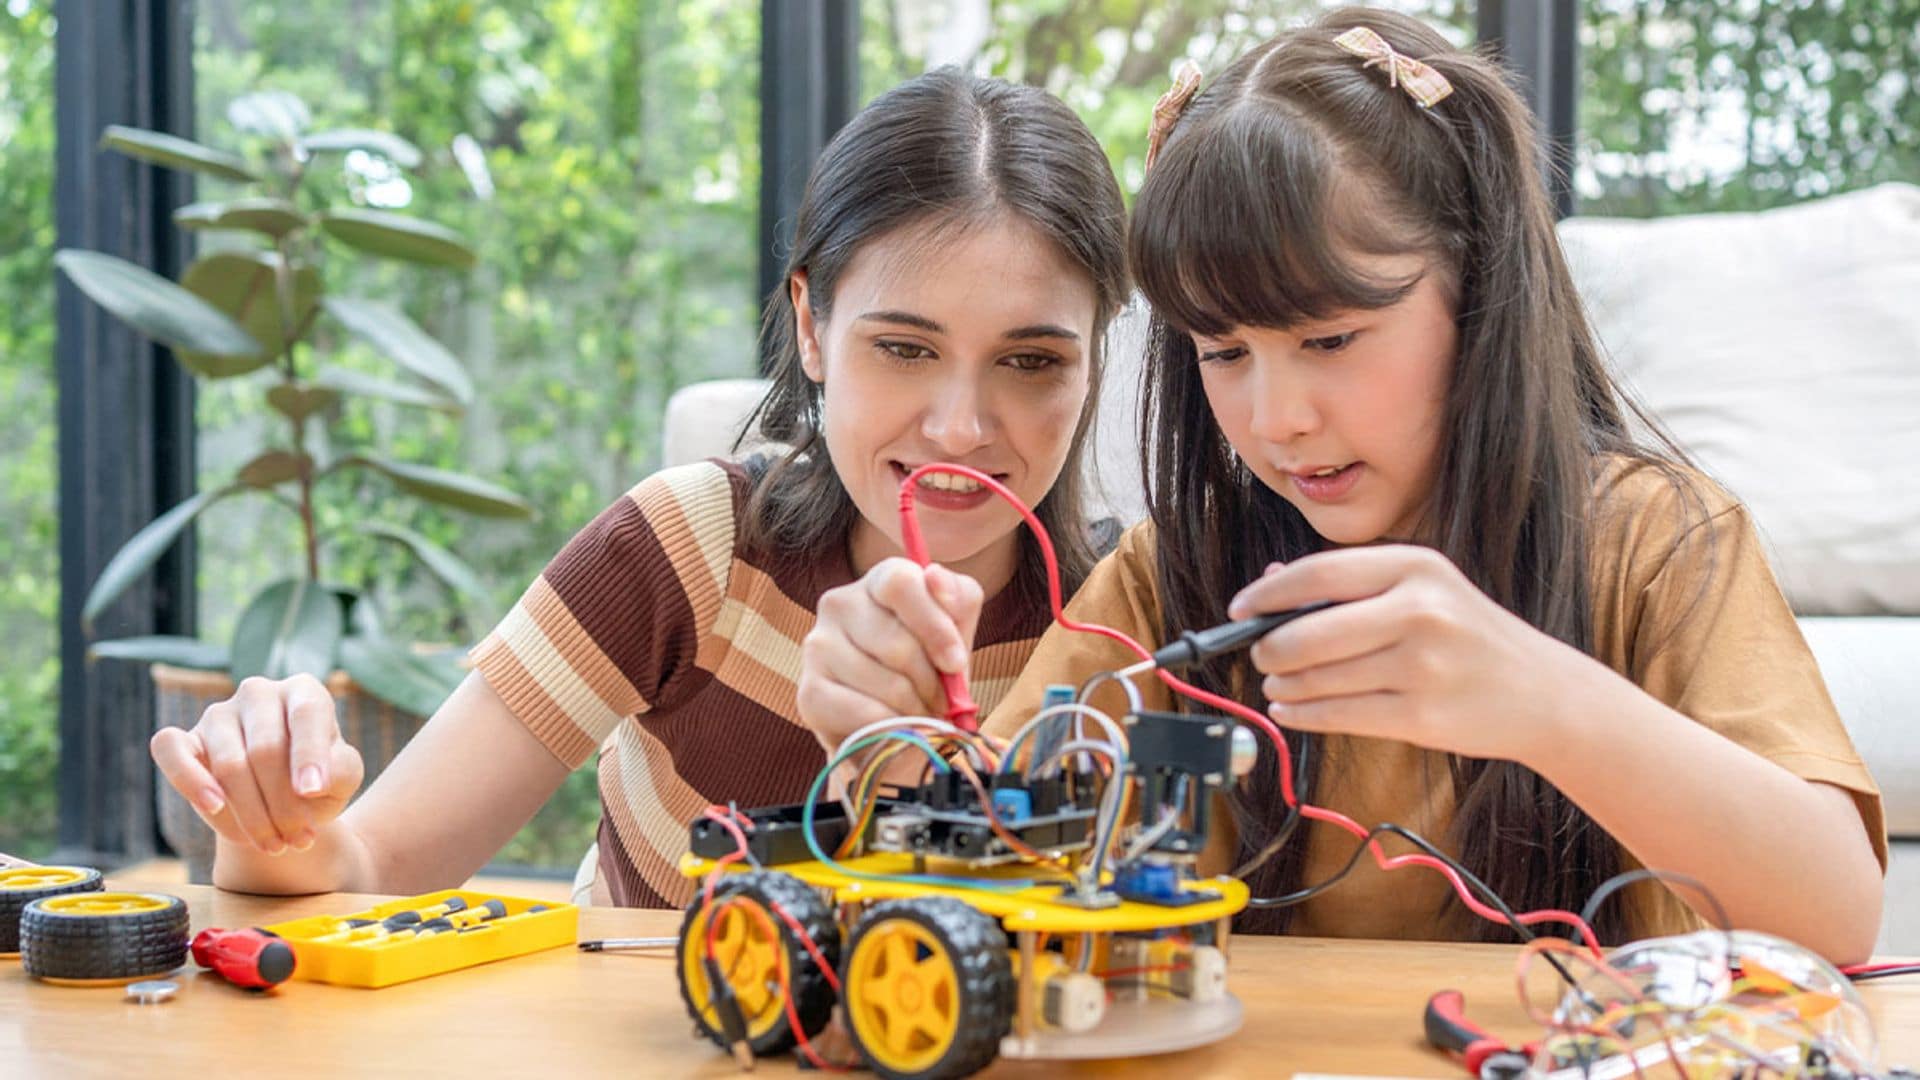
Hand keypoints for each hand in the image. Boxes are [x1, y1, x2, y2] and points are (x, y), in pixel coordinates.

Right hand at [149, 674, 364, 854]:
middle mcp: (259, 694)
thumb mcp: (344, 776)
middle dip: (284, 803)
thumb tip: (313, 782)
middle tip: (300, 841)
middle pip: (266, 748)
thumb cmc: (317, 781)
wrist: (282, 802)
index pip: (306, 714)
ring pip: (228, 763)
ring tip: (275, 845)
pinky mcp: (183, 739)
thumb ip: (341, 771)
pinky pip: (170, 750)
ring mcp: (218, 714)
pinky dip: (189, 780)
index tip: (314, 791)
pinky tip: (213, 806)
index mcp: (303, 691)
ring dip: (252, 814)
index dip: (309, 754)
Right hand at [798, 557, 983, 758]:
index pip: (899, 583)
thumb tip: (934, 576)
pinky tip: (896, 726)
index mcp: (878, 580)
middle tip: (942, 700)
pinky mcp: (809, 693)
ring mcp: (818, 646)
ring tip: (919, 712)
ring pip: (886, 684)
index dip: (934, 626)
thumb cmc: (928, 664)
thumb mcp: (956, 628)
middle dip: (932, 682)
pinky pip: (865, 714)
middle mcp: (839, 604)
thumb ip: (957, 598)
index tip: (955, 663)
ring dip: (916, 708)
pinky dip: (892, 727)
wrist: (892, 720)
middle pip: (897, 644)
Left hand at [1228, 545, 1590, 763]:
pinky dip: (1303, 715)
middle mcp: (1419, 610)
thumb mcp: (1424, 591)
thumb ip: (1350, 585)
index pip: (1317, 574)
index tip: (1239, 609)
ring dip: (1284, 686)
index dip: (1267, 594)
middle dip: (1269, 647)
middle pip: (1307, 632)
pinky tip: (1292, 710)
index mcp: (1415, 566)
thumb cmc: (1468, 638)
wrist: (1542, 693)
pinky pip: (1338, 716)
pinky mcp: (1421, 716)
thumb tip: (1270, 582)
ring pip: (1318, 678)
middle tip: (1259, 654)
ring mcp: (1422, 665)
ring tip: (1276, 686)